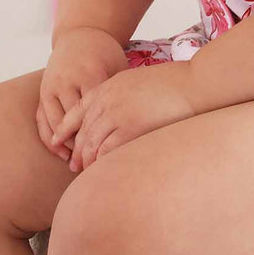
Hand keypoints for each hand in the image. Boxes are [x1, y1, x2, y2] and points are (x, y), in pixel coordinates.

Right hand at [36, 27, 129, 162]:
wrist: (80, 34)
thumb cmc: (105, 54)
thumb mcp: (118, 67)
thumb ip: (121, 94)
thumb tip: (138, 123)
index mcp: (91, 74)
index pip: (96, 114)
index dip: (103, 137)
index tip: (111, 155)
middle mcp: (69, 80)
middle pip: (75, 122)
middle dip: (84, 146)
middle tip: (94, 166)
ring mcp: (53, 85)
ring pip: (56, 124)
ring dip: (66, 146)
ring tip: (78, 163)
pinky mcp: (43, 90)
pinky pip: (42, 119)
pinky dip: (50, 138)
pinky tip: (61, 152)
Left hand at [52, 60, 198, 171]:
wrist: (195, 82)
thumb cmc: (174, 84)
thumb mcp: (139, 81)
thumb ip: (122, 95)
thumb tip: (116, 114)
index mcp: (110, 85)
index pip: (78, 109)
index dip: (65, 127)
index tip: (58, 140)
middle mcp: (109, 98)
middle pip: (83, 129)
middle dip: (76, 149)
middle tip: (74, 166)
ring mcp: (118, 112)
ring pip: (92, 142)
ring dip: (87, 160)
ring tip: (86, 173)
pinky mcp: (130, 127)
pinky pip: (107, 150)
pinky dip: (101, 162)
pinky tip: (101, 172)